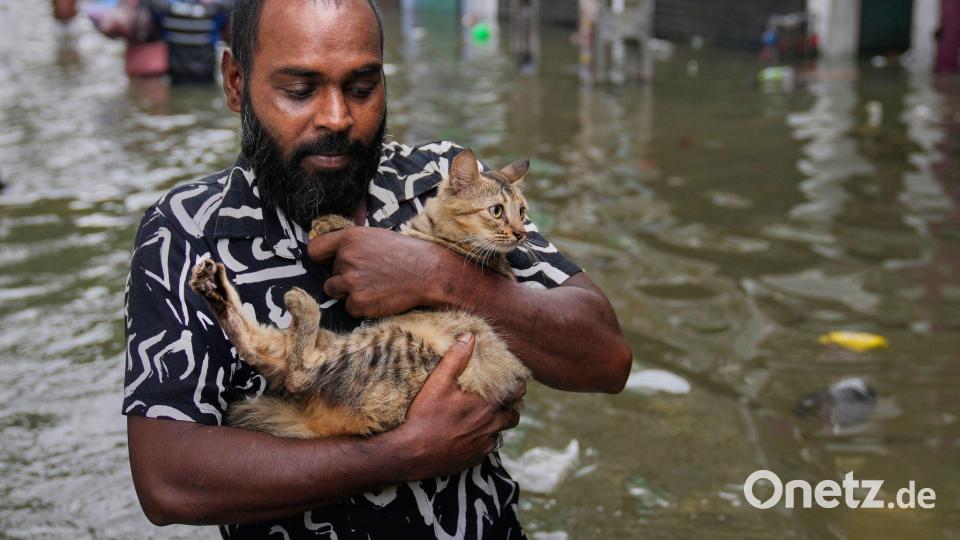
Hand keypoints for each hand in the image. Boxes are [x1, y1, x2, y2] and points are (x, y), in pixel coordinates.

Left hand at [307, 227, 446, 317]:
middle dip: (345, 276)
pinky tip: (379, 296)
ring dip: (348, 291)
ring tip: (372, 286)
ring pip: (334, 291)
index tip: (327, 262)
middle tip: (370, 274)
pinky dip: (362, 306)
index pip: (315, 250)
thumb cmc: (405, 253)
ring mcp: (352, 282)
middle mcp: (346, 259)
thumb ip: (352, 243)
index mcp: (349, 238)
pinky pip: (349, 307)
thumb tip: (334, 254)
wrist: (428, 273)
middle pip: (329, 274)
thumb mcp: (376, 236)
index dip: (321, 258)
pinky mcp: (359, 302)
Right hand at [389, 334, 521, 480]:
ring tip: (485, 417)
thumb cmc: (425, 415)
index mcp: (486, 403)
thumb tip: (470, 336)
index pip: (517, 392)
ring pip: (501, 432)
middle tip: (500, 400)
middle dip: (510, 407)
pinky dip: (484, 439)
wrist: (412, 453)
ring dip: (497, 424)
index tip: (512, 382)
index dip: (517, 386)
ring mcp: (484, 443)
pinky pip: (489, 447)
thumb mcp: (438, 382)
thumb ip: (456, 358)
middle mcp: (491, 424)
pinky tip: (470, 434)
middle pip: (514, 415)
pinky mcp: (476, 457)